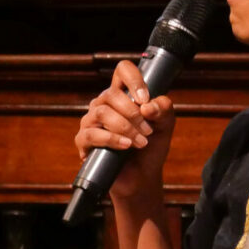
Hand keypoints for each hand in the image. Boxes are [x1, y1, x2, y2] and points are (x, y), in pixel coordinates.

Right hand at [74, 58, 177, 202]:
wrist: (141, 176)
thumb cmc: (151, 147)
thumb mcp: (165, 126)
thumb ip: (164, 110)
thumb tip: (147, 106)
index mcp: (122, 96)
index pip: (122, 71)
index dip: (133, 79)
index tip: (145, 98)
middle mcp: (103, 105)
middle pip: (111, 94)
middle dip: (133, 113)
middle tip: (148, 130)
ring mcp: (90, 122)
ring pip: (101, 112)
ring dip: (126, 127)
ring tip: (141, 142)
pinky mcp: (83, 141)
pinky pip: (91, 135)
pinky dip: (111, 139)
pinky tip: (126, 146)